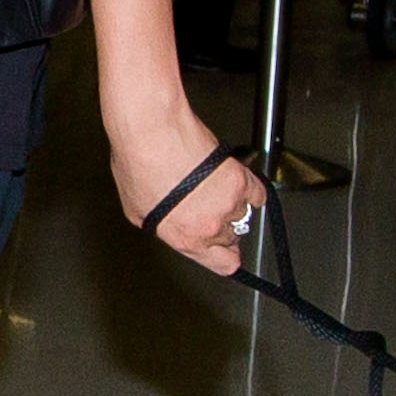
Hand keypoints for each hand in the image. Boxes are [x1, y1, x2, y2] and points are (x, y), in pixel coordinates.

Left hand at [109, 105, 265, 277]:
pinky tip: (235, 182)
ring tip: (210, 186)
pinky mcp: (239, 177)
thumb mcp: (138, 210)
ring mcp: (228, 202)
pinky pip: (257, 194)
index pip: (225, 264)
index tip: (225, 251)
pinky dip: (249, 189)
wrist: (152, 131)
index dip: (224, 256)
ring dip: (231, 203)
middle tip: (206, 208)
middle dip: (220, 225)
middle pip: (232, 237)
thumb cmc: (139, 164)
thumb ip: (163, 226)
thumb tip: (170, 225)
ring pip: (242, 213)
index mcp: (187, 239)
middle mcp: (211, 226)